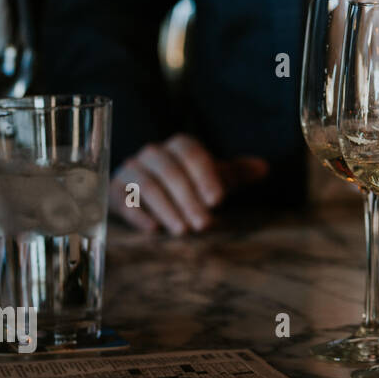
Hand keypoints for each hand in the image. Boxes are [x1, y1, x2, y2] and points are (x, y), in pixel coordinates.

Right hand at [109, 133, 268, 234]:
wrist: (156, 194)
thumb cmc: (193, 185)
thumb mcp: (217, 179)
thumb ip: (238, 173)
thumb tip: (264, 168)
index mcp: (179, 146)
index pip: (190, 152)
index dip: (204, 174)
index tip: (218, 200)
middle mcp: (153, 153)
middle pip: (169, 170)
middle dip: (188, 198)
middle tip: (204, 224)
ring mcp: (130, 169)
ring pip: (146, 184)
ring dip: (166, 209)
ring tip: (183, 231)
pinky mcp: (114, 189)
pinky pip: (120, 198)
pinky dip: (136, 213)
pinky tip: (153, 230)